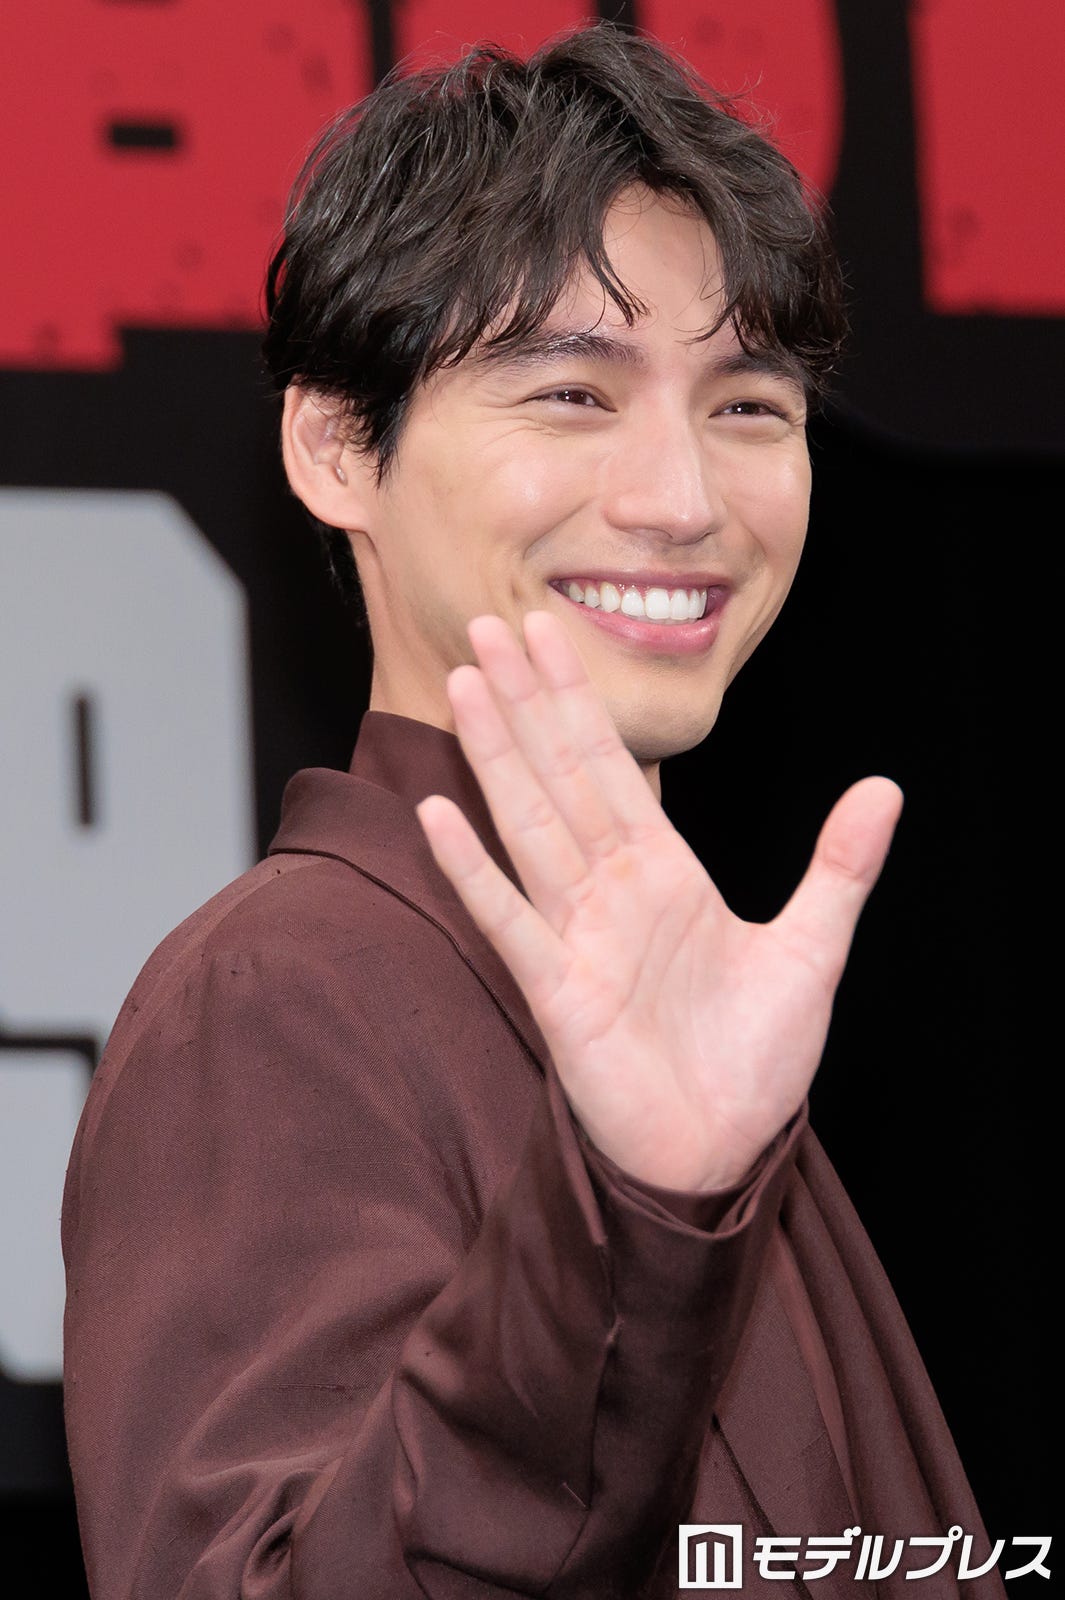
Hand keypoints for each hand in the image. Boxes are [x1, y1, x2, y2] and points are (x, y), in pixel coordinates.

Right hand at [415, 611, 903, 1191]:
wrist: (722, 1153)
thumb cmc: (756, 1060)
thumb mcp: (811, 951)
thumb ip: (839, 867)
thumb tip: (885, 787)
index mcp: (663, 872)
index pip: (612, 764)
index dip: (578, 698)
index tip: (548, 632)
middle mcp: (611, 890)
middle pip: (561, 775)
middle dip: (527, 700)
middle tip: (486, 624)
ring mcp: (578, 935)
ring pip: (530, 826)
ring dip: (497, 757)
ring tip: (466, 687)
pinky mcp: (557, 991)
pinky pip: (509, 920)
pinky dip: (474, 871)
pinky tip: (440, 816)